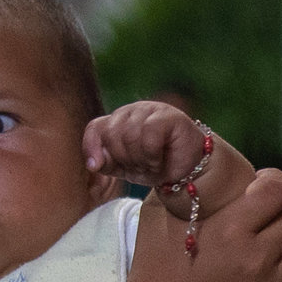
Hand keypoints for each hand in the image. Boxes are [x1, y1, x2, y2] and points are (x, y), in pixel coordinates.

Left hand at [85, 102, 245, 213]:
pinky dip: (152, 156)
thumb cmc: (157, 166)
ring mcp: (150, 110)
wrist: (189, 172)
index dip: (92, 147)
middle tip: (140, 167)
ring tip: (152, 164)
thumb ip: (106, 162)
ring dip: (140, 160)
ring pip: (129, 136)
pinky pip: (148, 136)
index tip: (97, 167)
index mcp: (118, 120)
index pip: (95, 128)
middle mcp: (132, 110)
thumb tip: (93, 163)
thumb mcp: (125, 168)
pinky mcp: (168, 115)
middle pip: (111, 134)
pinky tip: (159, 161)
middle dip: (124, 159)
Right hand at [115, 163, 281, 281]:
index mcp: (230, 230)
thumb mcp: (159, 213)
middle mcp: (256, 259)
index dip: (271, 181)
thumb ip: (185, 182)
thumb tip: (204, 155)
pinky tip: (278, 268)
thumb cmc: (154, 265)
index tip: (260, 186)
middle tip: (264, 215)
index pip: (278, 188)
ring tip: (273, 240)